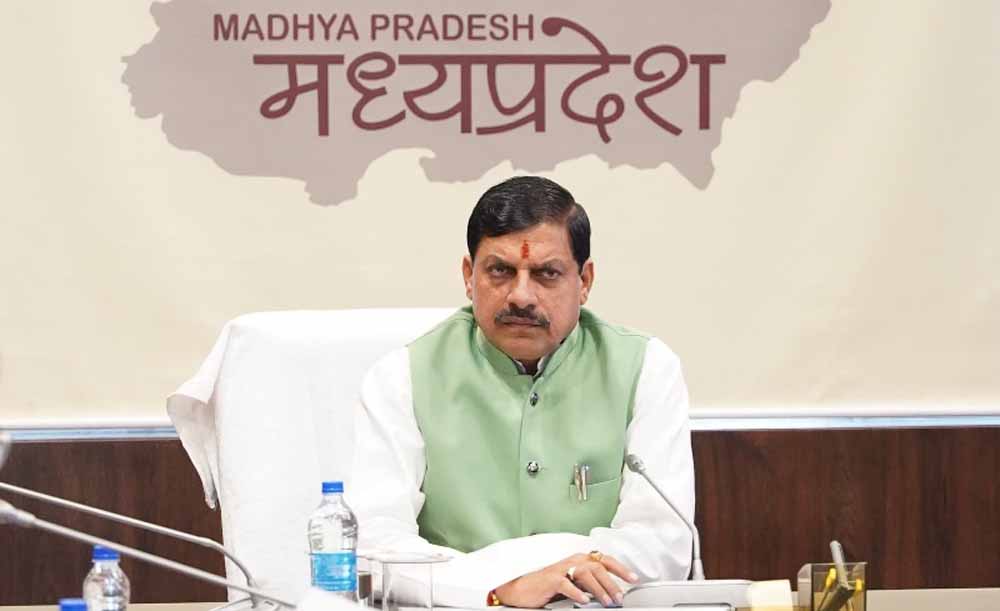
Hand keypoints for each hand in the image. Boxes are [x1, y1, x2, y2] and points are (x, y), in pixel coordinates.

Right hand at [493, 552, 638, 608]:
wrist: (523, 589)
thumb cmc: (549, 586)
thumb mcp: (574, 583)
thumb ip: (590, 583)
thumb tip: (611, 592)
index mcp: (580, 560)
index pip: (604, 560)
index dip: (620, 568)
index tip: (633, 578)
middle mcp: (572, 561)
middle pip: (597, 567)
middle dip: (611, 583)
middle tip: (620, 598)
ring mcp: (561, 569)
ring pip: (584, 573)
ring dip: (598, 588)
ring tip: (606, 601)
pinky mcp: (550, 580)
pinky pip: (565, 584)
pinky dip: (576, 592)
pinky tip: (584, 601)